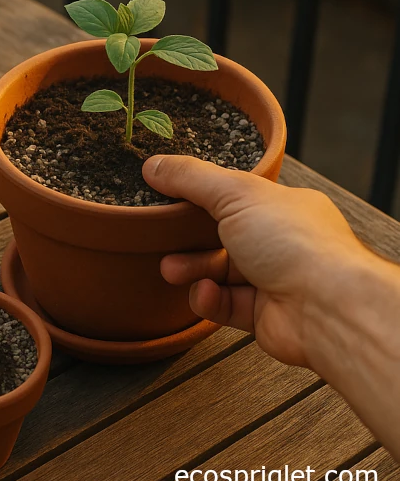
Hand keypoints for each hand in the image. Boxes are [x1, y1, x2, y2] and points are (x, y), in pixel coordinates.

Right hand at [142, 155, 366, 368]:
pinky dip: (208, 300)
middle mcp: (280, 242)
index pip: (235, 196)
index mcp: (281, 207)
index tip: (167, 196)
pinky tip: (204, 293)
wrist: (327, 307)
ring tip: (171, 270)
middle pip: (221, 236)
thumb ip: (190, 178)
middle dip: (187, 240)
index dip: (200, 196)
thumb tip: (153, 164)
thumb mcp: (235, 193)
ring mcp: (272, 280)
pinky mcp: (262, 315)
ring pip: (219, 272)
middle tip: (163, 242)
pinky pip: (224, 305)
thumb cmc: (295, 243)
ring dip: (191, 269)